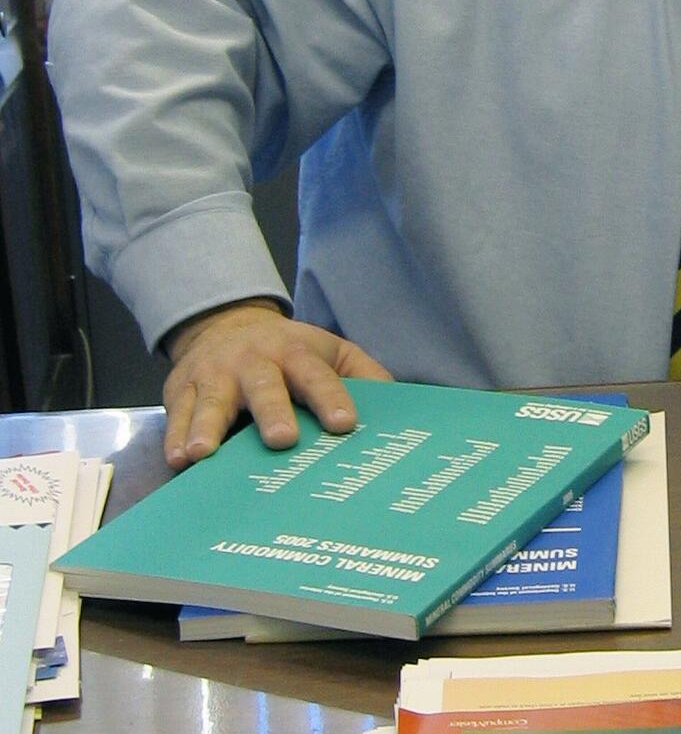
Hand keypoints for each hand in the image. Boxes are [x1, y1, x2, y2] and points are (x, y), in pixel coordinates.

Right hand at [161, 299, 393, 468]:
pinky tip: (180, 460)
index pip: (317, 376)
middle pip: (265, 386)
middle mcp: (255, 361)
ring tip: (205, 453)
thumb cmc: (290, 351)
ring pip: (214, 400)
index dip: (332, 398)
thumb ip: (364, 373)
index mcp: (297, 352)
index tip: (345, 425)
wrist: (226, 325)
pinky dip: (177, 436)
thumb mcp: (331, 351)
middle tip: (283, 440)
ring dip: (210, 426)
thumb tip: (399, 402)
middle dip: (273, 412)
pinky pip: (178, 414)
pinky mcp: (183, 390)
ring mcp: (216, 374)